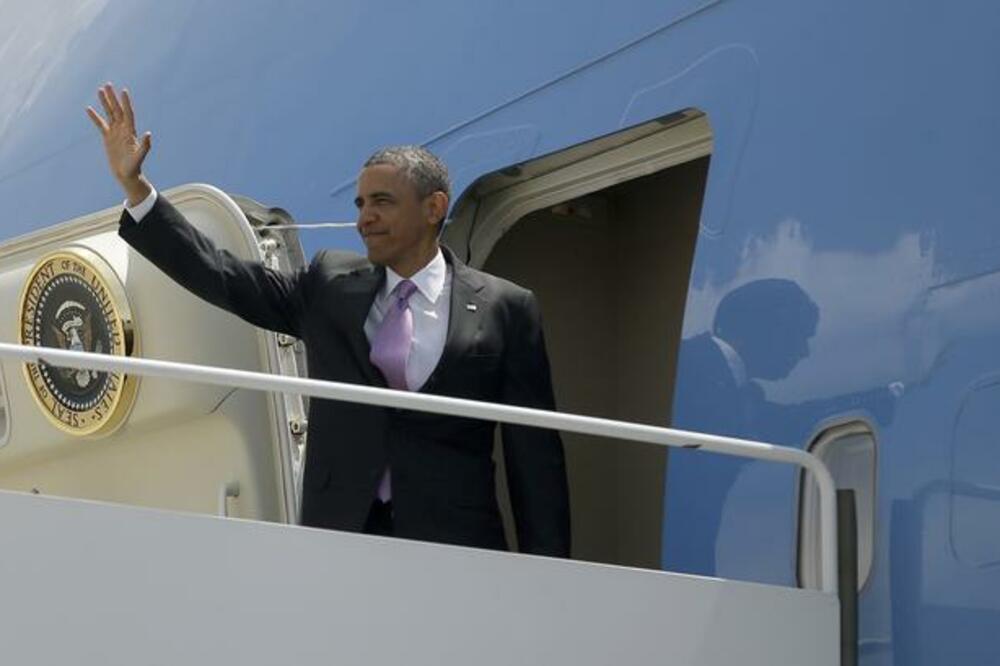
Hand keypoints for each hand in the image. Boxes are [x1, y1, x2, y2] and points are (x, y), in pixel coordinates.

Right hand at [86, 83, 152, 204]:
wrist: (127, 175)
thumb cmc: (134, 167)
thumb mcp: (140, 157)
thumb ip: (145, 146)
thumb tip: (149, 133)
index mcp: (131, 132)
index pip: (128, 114)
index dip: (126, 103)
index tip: (123, 91)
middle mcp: (123, 130)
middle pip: (117, 110)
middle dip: (112, 98)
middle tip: (107, 84)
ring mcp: (115, 133)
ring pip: (109, 114)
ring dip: (105, 102)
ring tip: (100, 90)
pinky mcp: (108, 138)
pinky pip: (100, 124)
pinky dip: (95, 117)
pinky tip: (88, 108)